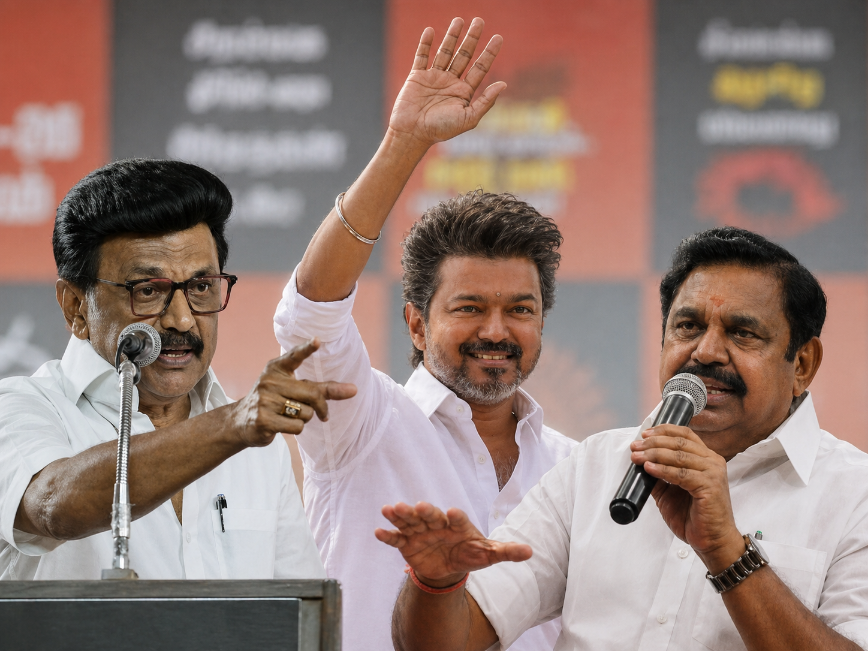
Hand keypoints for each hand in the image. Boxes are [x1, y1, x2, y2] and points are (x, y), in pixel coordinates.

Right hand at [228, 338, 356, 447]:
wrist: (241, 421)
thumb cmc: (275, 401)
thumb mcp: (294, 390)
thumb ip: (323, 388)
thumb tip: (354, 390)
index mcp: (277, 368)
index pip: (294, 356)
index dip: (306, 349)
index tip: (318, 340)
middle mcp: (270, 381)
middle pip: (312, 394)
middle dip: (322, 407)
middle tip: (324, 415)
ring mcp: (265, 400)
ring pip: (306, 413)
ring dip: (304, 419)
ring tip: (289, 416)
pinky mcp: (264, 419)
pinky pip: (297, 427)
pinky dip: (296, 429)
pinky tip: (282, 425)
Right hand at [375, 501, 530, 586]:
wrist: (448, 566)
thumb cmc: (470, 553)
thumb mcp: (488, 554)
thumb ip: (506, 551)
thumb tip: (530, 552)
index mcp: (457, 524)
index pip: (457, 518)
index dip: (455, 516)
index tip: (453, 513)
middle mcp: (437, 523)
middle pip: (430, 515)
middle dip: (424, 511)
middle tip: (419, 506)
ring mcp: (420, 531)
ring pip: (409, 521)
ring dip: (400, 515)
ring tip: (390, 509)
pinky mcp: (406, 543)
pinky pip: (396, 539)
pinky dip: (388, 535)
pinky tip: (378, 531)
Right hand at [389, 17, 505, 147]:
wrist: (412, 133)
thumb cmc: (441, 130)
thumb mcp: (468, 118)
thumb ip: (486, 101)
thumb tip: (503, 84)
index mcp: (464, 92)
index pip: (480, 68)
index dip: (489, 53)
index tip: (499, 37)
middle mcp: (450, 82)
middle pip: (464, 55)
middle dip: (472, 38)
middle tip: (480, 21)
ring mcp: (433, 78)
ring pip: (445, 52)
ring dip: (452, 36)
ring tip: (459, 20)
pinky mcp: (416, 77)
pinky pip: (422, 56)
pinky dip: (425, 44)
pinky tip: (431, 31)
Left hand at [630, 425, 745, 573]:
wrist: (712, 541)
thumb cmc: (694, 517)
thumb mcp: (669, 491)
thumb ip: (658, 476)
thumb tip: (639, 462)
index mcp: (706, 458)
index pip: (685, 434)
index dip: (663, 431)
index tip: (644, 434)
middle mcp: (712, 461)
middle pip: (679, 443)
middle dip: (653, 443)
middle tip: (635, 447)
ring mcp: (713, 473)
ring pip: (679, 456)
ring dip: (654, 454)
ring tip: (637, 457)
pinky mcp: (710, 486)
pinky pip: (681, 474)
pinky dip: (663, 470)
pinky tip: (649, 468)